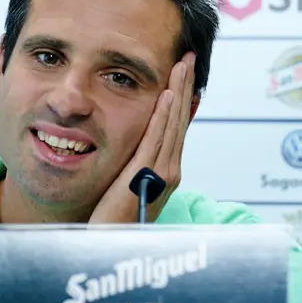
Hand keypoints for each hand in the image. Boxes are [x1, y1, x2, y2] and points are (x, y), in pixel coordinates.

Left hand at [89, 52, 195, 222]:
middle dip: (185, 85)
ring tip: (183, 65)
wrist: (111, 245)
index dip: (182, 95)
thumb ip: (138, 164)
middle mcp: (170, 168)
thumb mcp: (130, 184)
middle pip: (180, 118)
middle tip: (190, 57)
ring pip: (172, 123)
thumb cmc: (116, 220)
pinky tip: (167, 95)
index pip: (177, 124)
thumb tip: (140, 145)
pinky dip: (164, 116)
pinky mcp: (145, 175)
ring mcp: (161, 172)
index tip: (183, 71)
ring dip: (178, 91)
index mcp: (167, 169)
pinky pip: (156, 139)